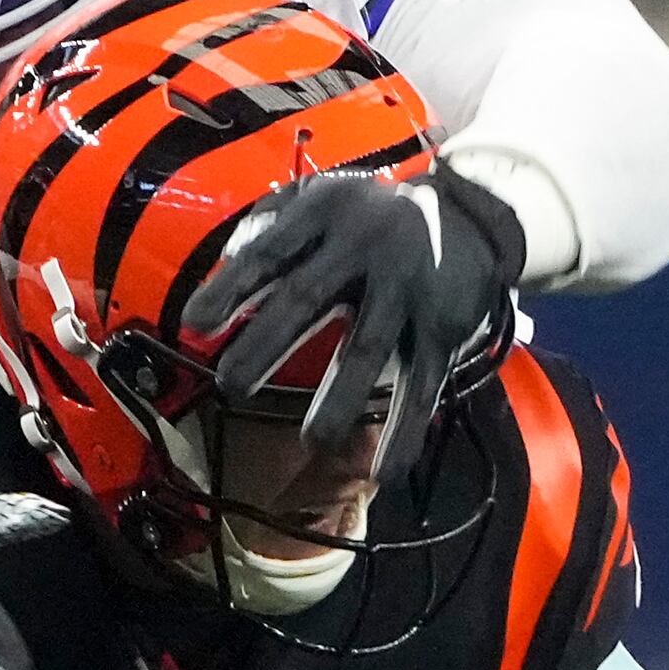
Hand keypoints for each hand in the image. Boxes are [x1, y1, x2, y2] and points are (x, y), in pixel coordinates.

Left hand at [179, 163, 524, 479]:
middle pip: (308, 298)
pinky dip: (406, 429)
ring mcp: (406, 290)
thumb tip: (226, 264)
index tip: (193, 326)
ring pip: (369, 348)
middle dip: (266, 344)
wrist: (474, 212)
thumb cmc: (372, 214)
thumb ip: (268, 224)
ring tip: (313, 442)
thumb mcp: (320, 197)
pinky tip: (385, 472)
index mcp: (325, 215)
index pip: (268, 253)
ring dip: (340, 399)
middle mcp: (365, 249)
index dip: (229, 288)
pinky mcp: (442, 328)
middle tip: (231, 386)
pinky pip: (423, 384)